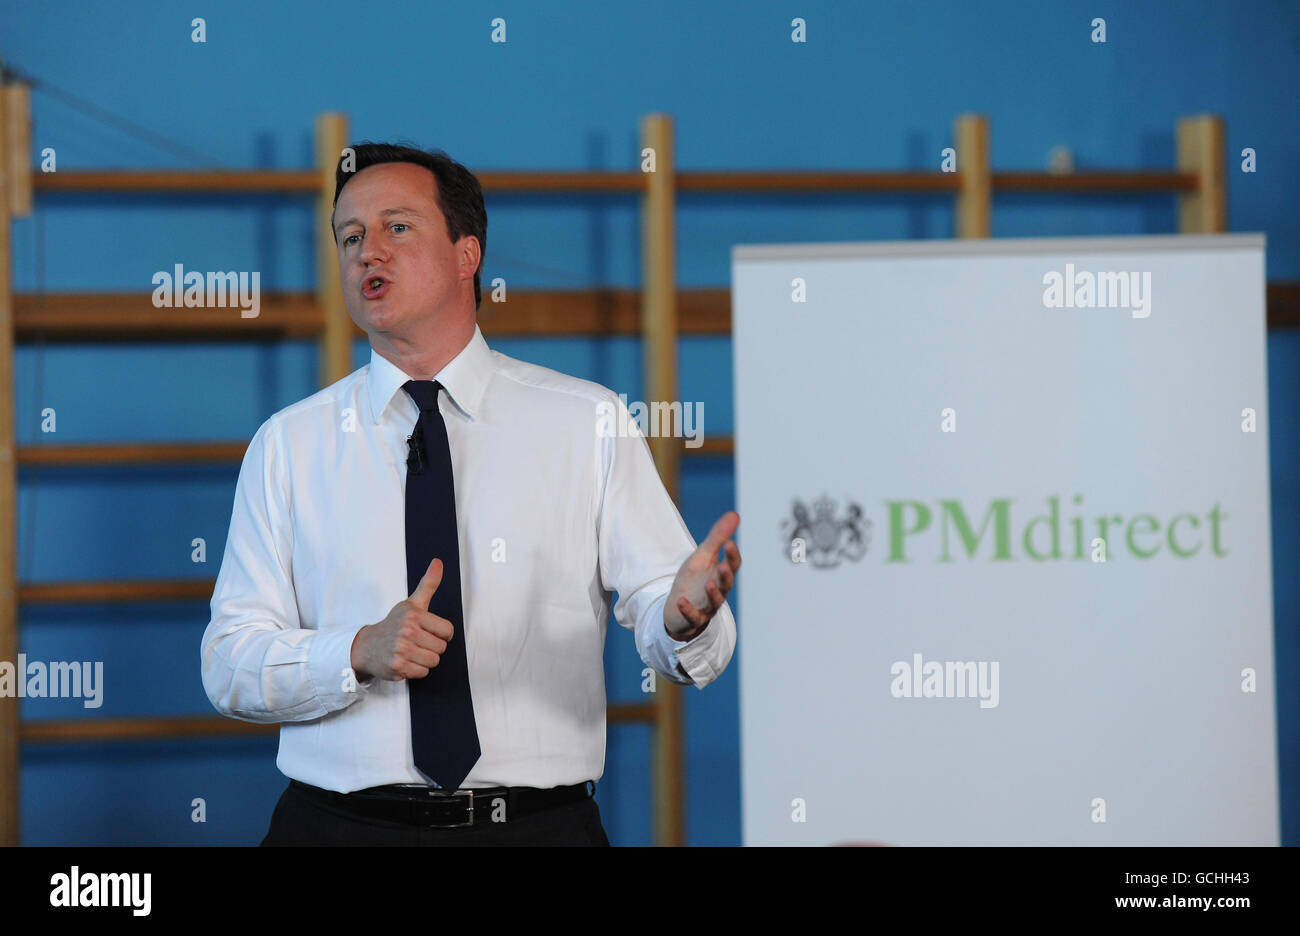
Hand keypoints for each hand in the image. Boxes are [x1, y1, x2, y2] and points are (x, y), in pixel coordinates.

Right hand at [350, 558, 454, 680]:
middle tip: (416, 643)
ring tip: (411, 652)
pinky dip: (416, 670)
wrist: (367, 646)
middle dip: (432, 647)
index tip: (428, 631)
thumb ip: (428, 584)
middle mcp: (407, 631)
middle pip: (441, 648)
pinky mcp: (398, 666)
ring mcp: (402, 650)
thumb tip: (438, 562)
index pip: (448, 631)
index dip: (441, 634)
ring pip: (434, 661)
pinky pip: (423, 672)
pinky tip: (405, 661)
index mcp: (414, 614)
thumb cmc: (394, 624)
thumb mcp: (412, 603)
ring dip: (425, 660)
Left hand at [664, 510, 740, 640]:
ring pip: (714, 603)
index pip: (732, 566)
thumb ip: (718, 537)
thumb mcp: (702, 557)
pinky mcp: (693, 620)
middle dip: (725, 576)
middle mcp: (718, 592)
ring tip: (709, 584)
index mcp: (721, 576)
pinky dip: (688, 610)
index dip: (732, 556)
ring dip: (713, 594)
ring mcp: (706, 608)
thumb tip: (735, 514)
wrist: (678, 610)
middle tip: (724, 566)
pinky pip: (693, 617)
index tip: (729, 543)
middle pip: (726, 585)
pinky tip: (681, 601)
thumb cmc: (694, 581)